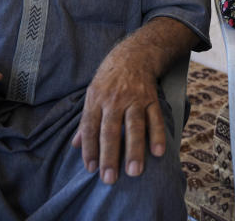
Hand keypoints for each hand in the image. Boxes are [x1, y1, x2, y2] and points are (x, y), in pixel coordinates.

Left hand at [71, 49, 166, 184]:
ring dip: (134, 150)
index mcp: (96, 100)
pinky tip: (158, 152)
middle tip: (110, 179)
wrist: (133, 55)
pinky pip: (155, 118)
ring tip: (134, 172)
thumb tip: (75, 145)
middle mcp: (114, 100)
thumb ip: (86, 120)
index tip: (91, 170)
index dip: (90, 149)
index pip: (90, 128)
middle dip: (110, 155)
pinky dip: (157, 135)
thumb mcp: (92, 94)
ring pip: (134, 126)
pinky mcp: (151, 98)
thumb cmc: (109, 79)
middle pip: (110, 130)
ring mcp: (134, 99)